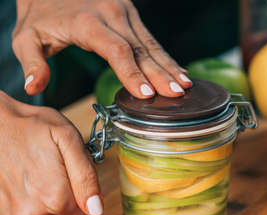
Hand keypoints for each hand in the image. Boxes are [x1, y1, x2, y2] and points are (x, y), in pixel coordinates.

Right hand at [0, 91, 101, 214]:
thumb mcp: (69, 140)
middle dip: (67, 204)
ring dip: (44, 206)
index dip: (88, 203)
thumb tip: (96, 209)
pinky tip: (21, 185)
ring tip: (35, 176)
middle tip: (56, 175)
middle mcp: (32, 214)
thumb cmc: (31, 127)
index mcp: (55, 197)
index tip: (78, 184)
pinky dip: (24, 207)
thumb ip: (86, 177)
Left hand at [13, 0, 191, 98]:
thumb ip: (32, 62)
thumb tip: (34, 88)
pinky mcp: (130, 13)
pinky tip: (178, 70)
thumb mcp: (26, 37)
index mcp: (88, 23)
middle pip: (140, 49)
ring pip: (151, 44)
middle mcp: (112, 14)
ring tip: (184, 86)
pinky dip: (165, 56)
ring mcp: (124, 11)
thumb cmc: (40, 14)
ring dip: (169, 65)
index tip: (147, 93)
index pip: (116, 51)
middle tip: (176, 94)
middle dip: (160, 74)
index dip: (132, 73)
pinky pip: (151, 38)